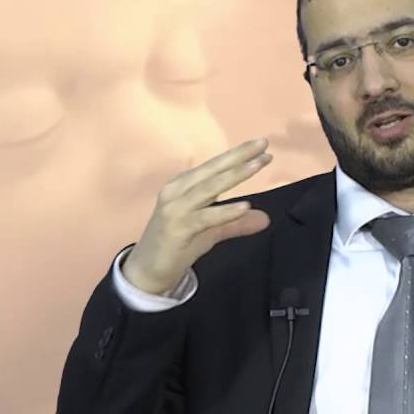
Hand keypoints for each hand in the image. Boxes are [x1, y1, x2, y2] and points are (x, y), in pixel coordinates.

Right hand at [123, 139, 273, 293]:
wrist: (148, 269)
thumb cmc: (178, 244)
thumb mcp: (211, 230)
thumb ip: (236, 223)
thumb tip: (265, 219)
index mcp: (183, 185)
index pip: (214, 166)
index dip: (237, 155)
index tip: (261, 145)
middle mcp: (177, 191)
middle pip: (212, 170)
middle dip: (239, 156)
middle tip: (263, 144)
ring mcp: (175, 209)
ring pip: (209, 188)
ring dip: (235, 175)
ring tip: (257, 165)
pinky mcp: (177, 229)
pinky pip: (205, 217)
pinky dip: (225, 212)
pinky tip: (245, 206)